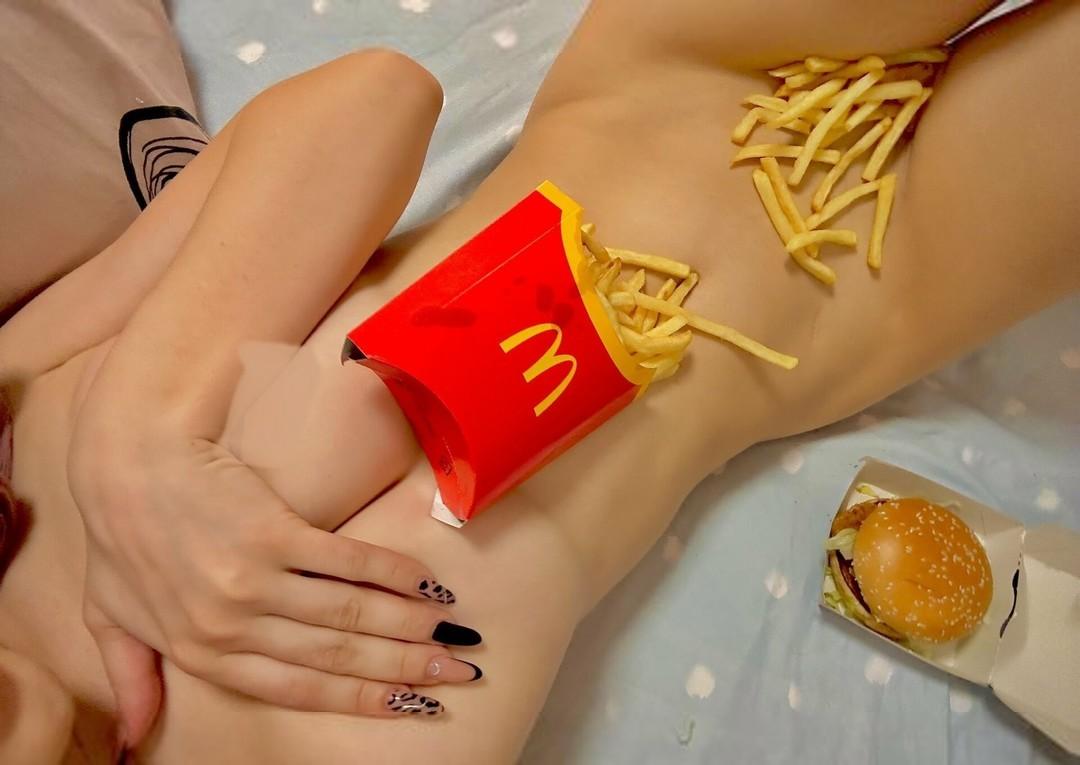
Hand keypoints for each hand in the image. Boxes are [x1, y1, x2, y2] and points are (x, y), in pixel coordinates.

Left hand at [68, 431, 480, 746]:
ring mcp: (254, 581)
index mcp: (202, 654)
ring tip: (452, 634)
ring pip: (349, 615)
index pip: (298, 690)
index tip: (410, 705)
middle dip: (404, 669)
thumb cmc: (118, 535)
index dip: (361, 700)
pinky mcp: (271, 533)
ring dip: (409, 626)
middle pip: (336, 657)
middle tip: (456, 672)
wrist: (124, 461)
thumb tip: (133, 742)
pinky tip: (426, 585)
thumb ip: (132, 678)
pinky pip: (346, 563)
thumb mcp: (108, 617)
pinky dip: (392, 575)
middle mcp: (233, 626)